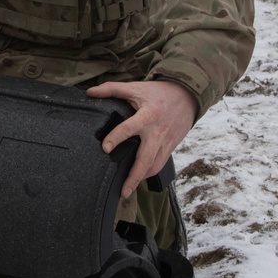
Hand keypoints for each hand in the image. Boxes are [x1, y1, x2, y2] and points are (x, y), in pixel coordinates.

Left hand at [85, 80, 197, 198]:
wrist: (187, 96)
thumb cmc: (158, 92)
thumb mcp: (135, 87)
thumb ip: (111, 89)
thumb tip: (90, 92)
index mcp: (148, 115)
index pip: (129, 128)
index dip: (117, 138)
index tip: (105, 148)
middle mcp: (157, 132)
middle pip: (146, 158)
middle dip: (134, 176)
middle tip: (122, 190)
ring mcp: (166, 141)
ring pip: (155, 165)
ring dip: (141, 178)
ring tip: (127, 190)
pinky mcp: (171, 147)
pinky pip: (160, 163)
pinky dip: (150, 172)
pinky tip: (139, 178)